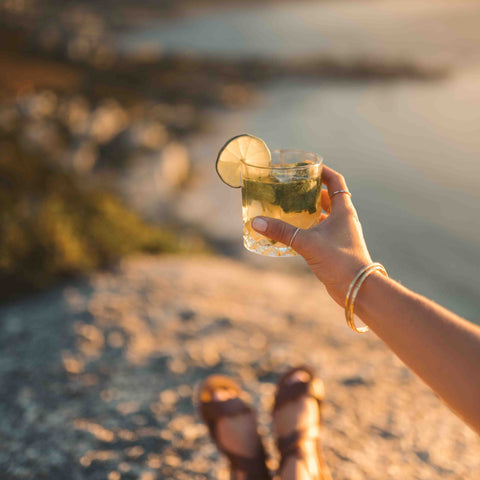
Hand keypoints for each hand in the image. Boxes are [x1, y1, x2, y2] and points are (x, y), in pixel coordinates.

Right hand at [252, 166, 372, 306]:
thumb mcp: (307, 243)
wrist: (358, 289)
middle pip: (329, 197)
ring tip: (290, 208)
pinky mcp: (336, 249)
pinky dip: (309, 228)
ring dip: (310, 211)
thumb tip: (257, 222)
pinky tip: (294, 233)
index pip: (336, 181)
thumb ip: (282, 232)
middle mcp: (345, 220)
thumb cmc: (339, 261)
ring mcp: (341, 235)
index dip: (323, 171)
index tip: (307, 167)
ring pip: (325, 216)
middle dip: (312, 191)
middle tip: (293, 188)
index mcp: (344, 210)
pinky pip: (321, 232)